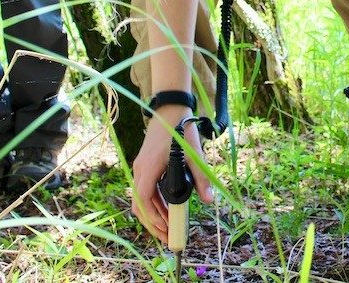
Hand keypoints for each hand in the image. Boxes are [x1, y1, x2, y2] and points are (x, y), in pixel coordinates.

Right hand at [131, 106, 213, 241]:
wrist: (169, 110)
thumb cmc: (181, 131)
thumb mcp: (194, 155)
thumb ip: (201, 178)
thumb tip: (209, 200)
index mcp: (149, 168)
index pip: (144, 199)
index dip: (153, 217)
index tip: (166, 228)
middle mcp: (140, 170)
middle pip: (139, 204)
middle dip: (152, 223)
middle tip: (168, 237)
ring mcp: (140, 168)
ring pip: (141, 199)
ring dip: (153, 215)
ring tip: (169, 228)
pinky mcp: (144, 166)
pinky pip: (144, 191)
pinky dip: (153, 204)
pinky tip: (166, 211)